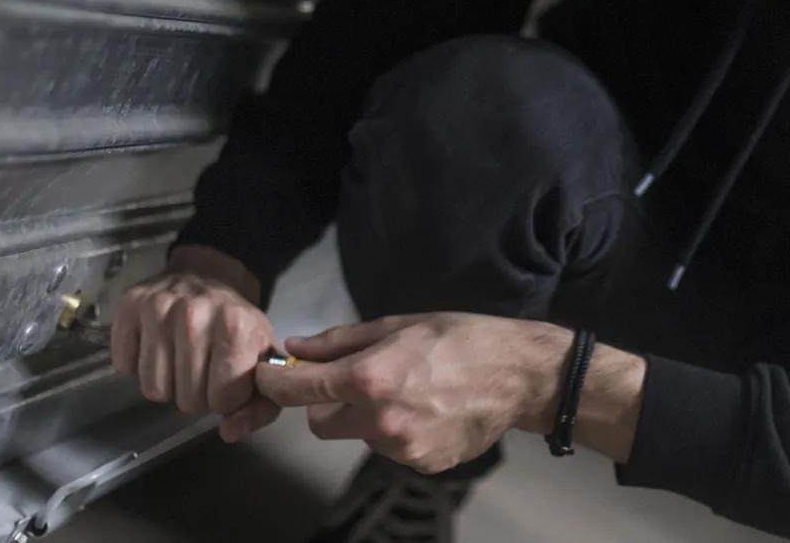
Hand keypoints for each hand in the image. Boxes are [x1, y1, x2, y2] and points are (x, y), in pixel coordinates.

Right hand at [110, 252, 278, 442]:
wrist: (211, 278)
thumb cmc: (237, 326)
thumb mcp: (263, 363)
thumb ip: (260, 408)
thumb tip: (229, 432)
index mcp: (235, 327)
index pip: (221, 401)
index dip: (226, 398)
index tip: (227, 378)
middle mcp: (193, 314)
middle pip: (186, 400)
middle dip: (197, 393)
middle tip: (202, 368)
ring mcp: (157, 308)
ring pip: (153, 389)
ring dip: (167, 383)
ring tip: (180, 358)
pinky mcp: (129, 306)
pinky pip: (124, 367)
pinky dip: (138, 364)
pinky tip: (157, 345)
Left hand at [254, 313, 570, 473]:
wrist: (519, 375)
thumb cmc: (461, 338)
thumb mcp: (397, 324)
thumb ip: (340, 341)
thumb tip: (297, 348)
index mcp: (369, 378)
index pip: (297, 392)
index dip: (276, 384)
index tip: (270, 379)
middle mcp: (379, 420)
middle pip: (319, 422)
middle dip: (326, 402)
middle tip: (355, 381)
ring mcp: (401, 448)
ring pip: (356, 436)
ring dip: (364, 418)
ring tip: (405, 392)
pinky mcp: (421, 464)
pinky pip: (388, 449)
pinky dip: (395, 432)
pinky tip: (425, 410)